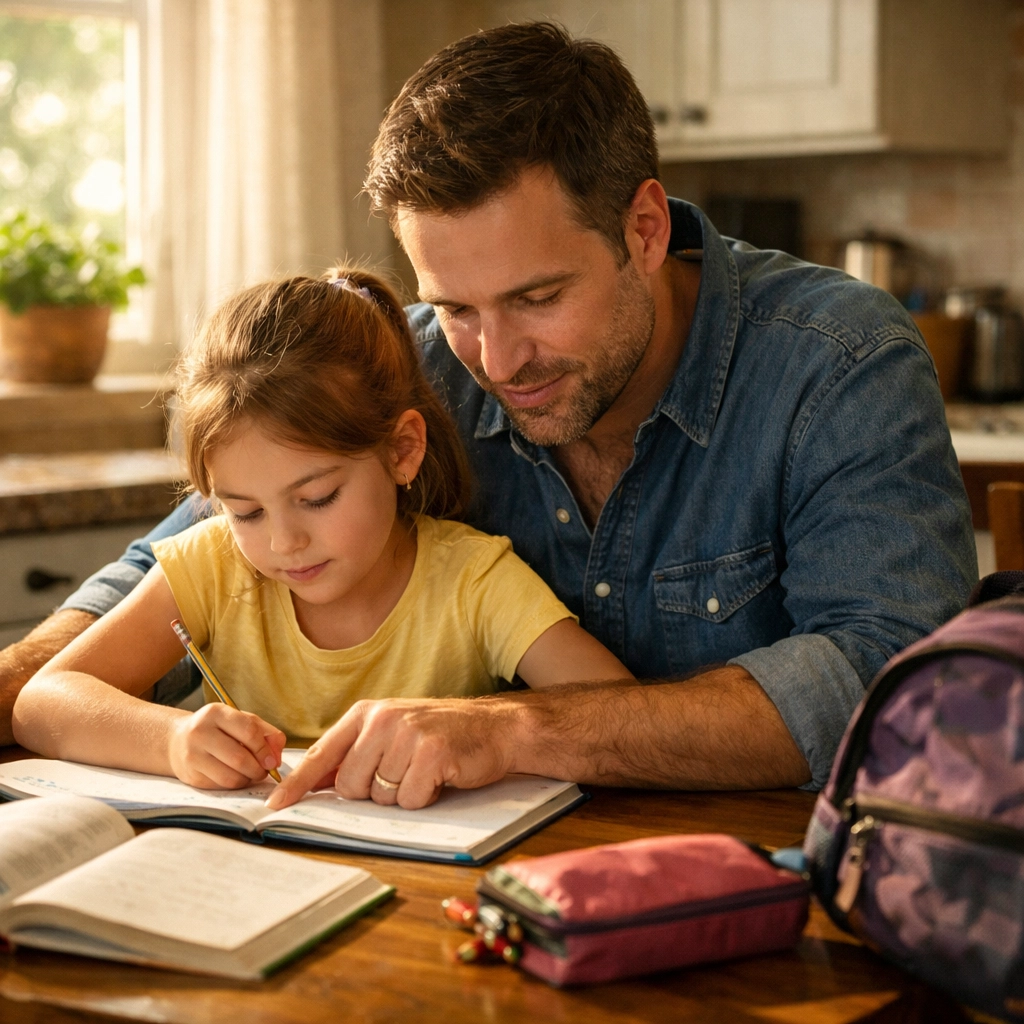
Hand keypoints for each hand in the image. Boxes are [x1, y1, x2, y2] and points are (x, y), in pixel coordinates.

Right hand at [168, 704, 285, 788]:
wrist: (178, 740)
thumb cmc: (218, 729)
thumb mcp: (240, 720)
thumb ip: (265, 732)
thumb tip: (277, 754)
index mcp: (216, 713)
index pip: (248, 731)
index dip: (264, 749)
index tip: (273, 760)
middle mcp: (200, 732)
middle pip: (239, 758)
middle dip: (258, 769)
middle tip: (265, 771)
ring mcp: (192, 755)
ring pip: (230, 776)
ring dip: (248, 779)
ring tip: (252, 774)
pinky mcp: (190, 775)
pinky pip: (221, 786)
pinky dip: (235, 784)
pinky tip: (237, 777)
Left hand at [265, 697, 516, 810]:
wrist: (495, 727)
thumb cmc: (441, 733)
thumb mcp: (393, 731)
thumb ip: (357, 752)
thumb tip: (319, 783)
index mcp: (366, 713)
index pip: (322, 754)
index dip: (297, 784)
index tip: (275, 806)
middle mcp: (382, 719)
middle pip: (351, 785)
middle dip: (373, 792)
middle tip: (401, 774)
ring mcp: (407, 734)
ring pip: (380, 796)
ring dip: (402, 794)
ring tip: (423, 771)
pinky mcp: (431, 753)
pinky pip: (410, 800)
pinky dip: (425, 797)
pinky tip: (439, 777)